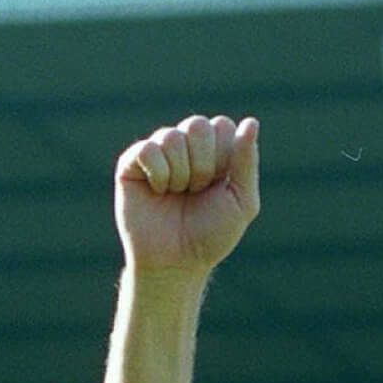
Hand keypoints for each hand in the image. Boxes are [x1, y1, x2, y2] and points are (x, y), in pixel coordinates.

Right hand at [115, 115, 260, 277]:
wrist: (177, 260)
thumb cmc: (212, 233)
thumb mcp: (242, 200)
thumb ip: (246, 160)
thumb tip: (251, 122)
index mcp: (216, 152)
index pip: (222, 126)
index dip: (224, 156)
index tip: (220, 184)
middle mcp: (186, 147)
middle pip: (198, 125)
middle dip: (203, 164)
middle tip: (198, 190)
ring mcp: (158, 153)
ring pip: (171, 136)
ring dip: (181, 173)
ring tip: (178, 194)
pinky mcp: (131, 163)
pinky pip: (147, 149)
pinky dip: (159, 174)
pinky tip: (158, 191)